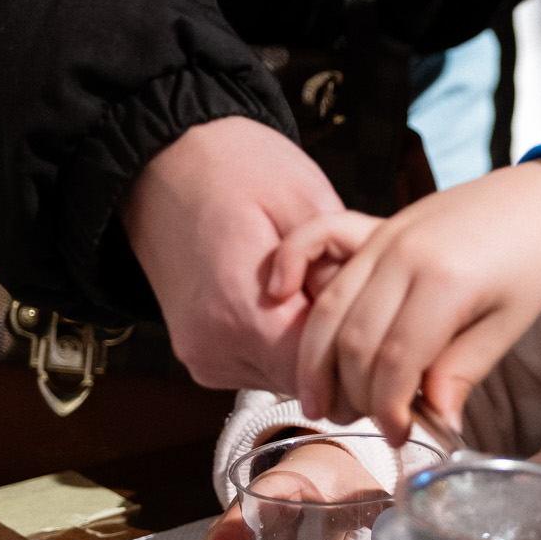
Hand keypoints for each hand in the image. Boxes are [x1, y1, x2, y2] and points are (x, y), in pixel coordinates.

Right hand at [120, 117, 352, 391]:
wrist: (161, 159)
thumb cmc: (230, 167)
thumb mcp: (305, 203)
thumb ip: (336, 271)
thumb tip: (366, 319)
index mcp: (240, 314)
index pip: (326, 374)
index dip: (363, 348)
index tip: (379, 319)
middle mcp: (215, 348)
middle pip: (308, 380)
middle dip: (340, 342)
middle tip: (350, 292)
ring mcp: (203, 356)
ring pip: (288, 376)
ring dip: (311, 342)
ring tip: (311, 286)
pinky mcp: (201, 356)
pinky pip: (262, 365)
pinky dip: (284, 340)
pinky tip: (287, 298)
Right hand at [291, 160, 540, 433]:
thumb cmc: (533, 262)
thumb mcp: (507, 326)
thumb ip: (461, 372)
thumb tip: (435, 423)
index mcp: (445, 282)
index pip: (395, 361)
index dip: (389, 407)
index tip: (400, 433)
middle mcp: (404, 256)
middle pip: (353, 340)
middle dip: (353, 393)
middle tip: (367, 423)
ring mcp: (385, 238)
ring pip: (328, 307)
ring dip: (315, 361)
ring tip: (319, 404)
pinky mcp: (376, 229)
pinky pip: (318, 248)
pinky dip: (294, 274)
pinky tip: (279, 304)